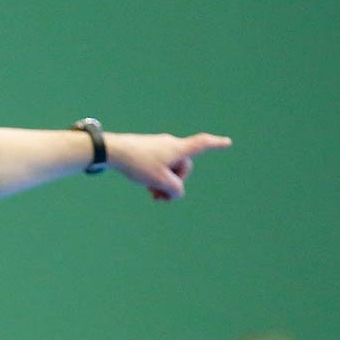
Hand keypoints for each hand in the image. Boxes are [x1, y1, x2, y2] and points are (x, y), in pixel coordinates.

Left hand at [105, 131, 231, 200]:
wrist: (112, 151)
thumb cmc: (138, 163)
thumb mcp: (160, 181)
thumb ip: (175, 190)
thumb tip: (176, 192)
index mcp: (178, 148)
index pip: (202, 144)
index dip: (216, 144)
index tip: (227, 142)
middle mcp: (171, 144)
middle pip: (182, 167)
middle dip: (175, 183)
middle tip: (160, 197)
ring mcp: (158, 147)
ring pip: (169, 169)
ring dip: (164, 183)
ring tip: (153, 196)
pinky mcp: (146, 151)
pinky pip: (158, 166)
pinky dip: (156, 178)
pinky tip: (147, 188)